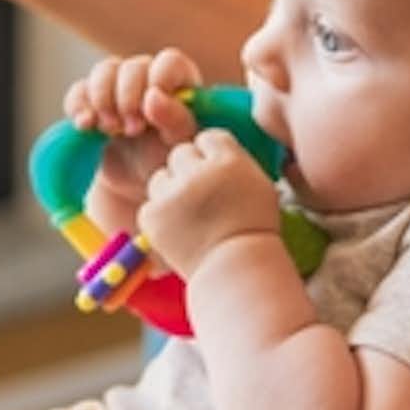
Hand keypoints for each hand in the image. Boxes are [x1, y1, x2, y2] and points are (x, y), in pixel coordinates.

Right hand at [63, 48, 200, 218]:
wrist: (136, 184)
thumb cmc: (168, 159)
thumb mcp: (180, 143)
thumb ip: (176, 119)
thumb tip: (153, 96)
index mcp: (178, 82)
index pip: (169, 62)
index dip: (159, 80)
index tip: (151, 110)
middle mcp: (147, 77)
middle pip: (131, 67)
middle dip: (127, 98)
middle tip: (133, 130)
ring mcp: (117, 86)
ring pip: (103, 71)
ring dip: (103, 100)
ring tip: (110, 130)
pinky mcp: (91, 102)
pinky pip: (78, 91)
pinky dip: (78, 106)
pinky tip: (85, 126)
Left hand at [141, 128, 281, 275]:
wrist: (236, 271)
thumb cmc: (253, 229)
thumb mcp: (259, 184)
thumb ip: (233, 160)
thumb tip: (211, 148)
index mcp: (228, 160)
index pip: (208, 138)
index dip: (212, 157)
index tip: (219, 176)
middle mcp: (197, 172)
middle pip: (180, 153)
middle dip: (188, 171)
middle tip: (202, 198)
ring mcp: (172, 194)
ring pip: (161, 177)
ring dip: (170, 191)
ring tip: (190, 217)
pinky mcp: (152, 215)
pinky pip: (151, 204)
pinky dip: (160, 217)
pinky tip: (179, 231)